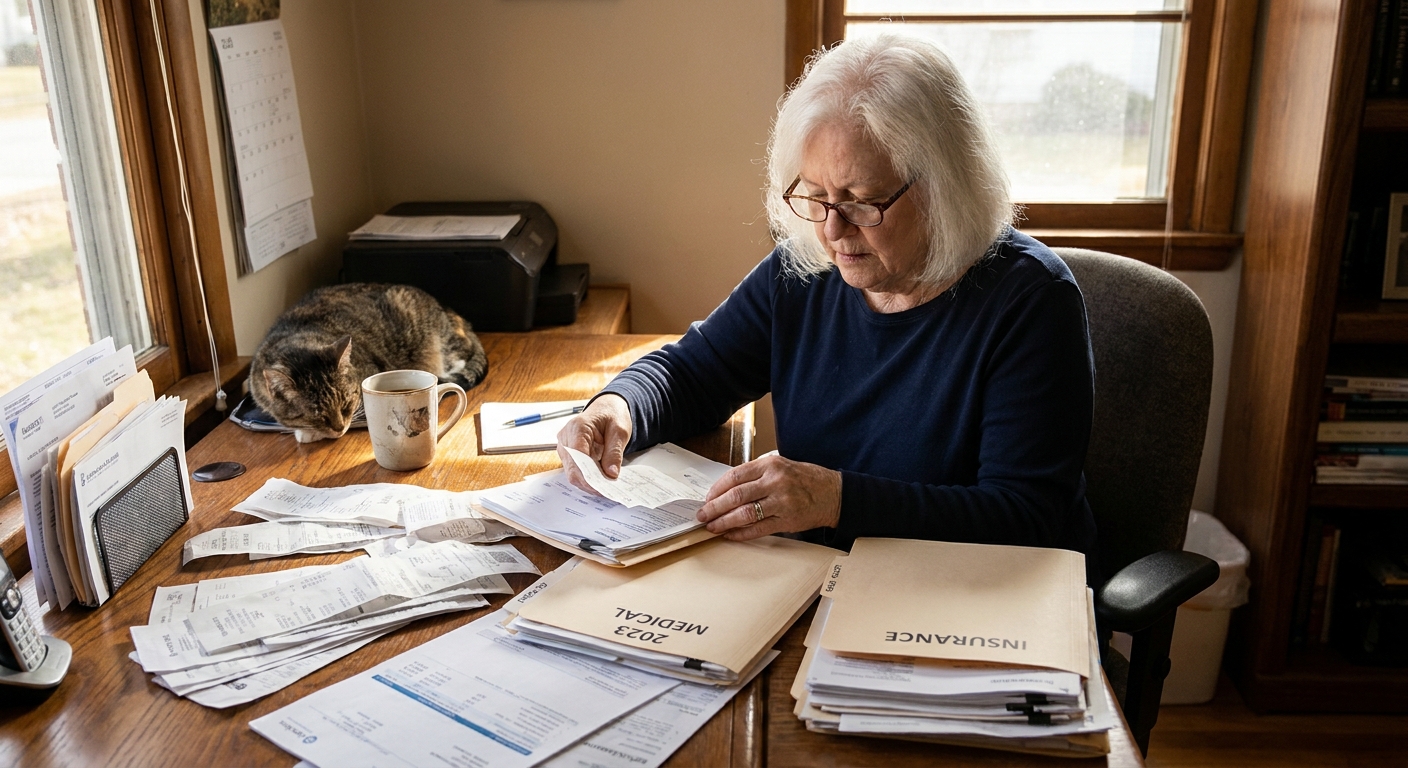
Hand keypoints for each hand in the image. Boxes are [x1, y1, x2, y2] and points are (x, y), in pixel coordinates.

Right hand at [556, 394, 632, 492]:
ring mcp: (564, 446)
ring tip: (607, 486)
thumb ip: (614, 452)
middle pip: (572, 469)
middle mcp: (566, 437)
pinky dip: (588, 478)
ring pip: (573, 473)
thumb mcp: (620, 431)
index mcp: (578, 427)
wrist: (607, 408)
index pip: (577, 456)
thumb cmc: (612, 415)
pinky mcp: (569, 454)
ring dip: (589, 482)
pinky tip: (601, 480)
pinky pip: (576, 470)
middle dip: (590, 482)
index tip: (603, 486)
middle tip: (609, 491)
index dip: (589, 475)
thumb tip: (611, 474)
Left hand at [695, 453, 841, 540]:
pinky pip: (758, 529)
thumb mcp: (780, 466)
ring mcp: (782, 502)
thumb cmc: (805, 479)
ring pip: (745, 514)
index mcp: (771, 465)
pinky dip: (741, 534)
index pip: (735, 476)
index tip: (707, 498)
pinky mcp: (787, 520)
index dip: (717, 489)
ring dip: (724, 522)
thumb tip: (726, 491)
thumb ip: (756, 475)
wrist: (833, 493)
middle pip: (736, 496)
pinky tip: (731, 535)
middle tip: (703, 515)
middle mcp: (775, 482)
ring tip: (713, 527)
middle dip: (715, 507)